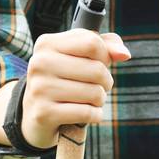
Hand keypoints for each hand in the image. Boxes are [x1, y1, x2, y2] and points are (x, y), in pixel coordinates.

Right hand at [0, 31, 131, 148]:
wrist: (34, 115)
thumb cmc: (64, 80)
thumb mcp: (80, 56)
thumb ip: (106, 47)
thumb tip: (125, 55)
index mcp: (47, 43)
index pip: (92, 42)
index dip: (105, 56)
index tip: (99, 65)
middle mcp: (39, 63)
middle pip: (97, 69)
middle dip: (106, 82)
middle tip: (98, 88)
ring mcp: (39, 88)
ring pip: (95, 93)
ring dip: (100, 100)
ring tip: (90, 101)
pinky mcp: (44, 113)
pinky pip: (87, 113)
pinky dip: (95, 116)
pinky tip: (88, 114)